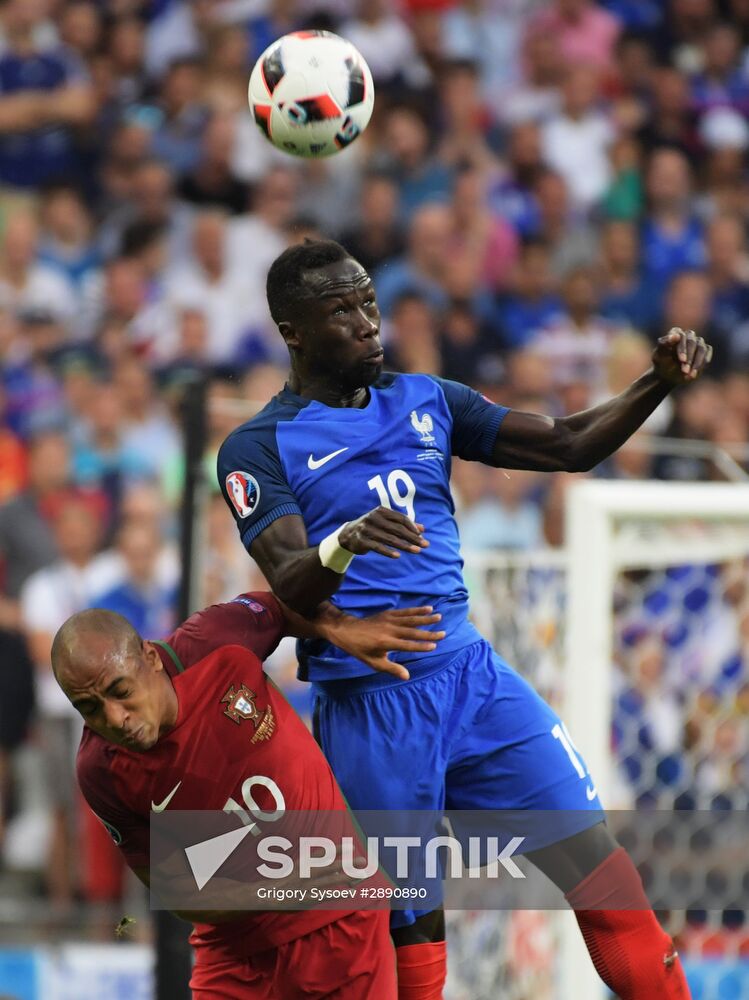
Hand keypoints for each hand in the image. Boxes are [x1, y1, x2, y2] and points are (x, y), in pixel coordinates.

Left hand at [323, 606, 445, 679]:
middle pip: (413, 631)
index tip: (434, 646)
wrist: (347, 630)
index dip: (421, 646)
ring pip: (411, 619)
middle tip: (443, 634)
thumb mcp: (374, 662)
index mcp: (386, 643)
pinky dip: (416, 610)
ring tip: (439, 617)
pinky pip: (405, 611)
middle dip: (428, 633)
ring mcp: (390, 620)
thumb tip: (407, 676)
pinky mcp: (388, 613)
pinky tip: (427, 608)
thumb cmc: (360, 649)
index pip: (407, 645)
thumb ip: (391, 668)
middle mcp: (390, 630)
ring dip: (426, 618)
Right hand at [339, 507, 427, 558]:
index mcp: (381, 511)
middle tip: (425, 545)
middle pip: (397, 529)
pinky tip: (398, 555)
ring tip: (417, 551)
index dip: (412, 527)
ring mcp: (367, 530)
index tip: (421, 535)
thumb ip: (403, 524)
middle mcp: (373, 518)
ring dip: (404, 545)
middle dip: (412, 537)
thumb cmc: (373, 527)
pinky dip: (388, 551)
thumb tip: (422, 529)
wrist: (348, 535)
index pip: (400, 518)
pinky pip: (378, 547)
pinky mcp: (362, 541)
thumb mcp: (386, 523)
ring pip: (389, 539)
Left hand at [652, 328, 712, 384]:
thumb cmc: (662, 362)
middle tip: (684, 370)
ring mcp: (698, 342)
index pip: (681, 336)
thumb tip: (677, 336)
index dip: (682, 348)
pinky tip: (693, 374)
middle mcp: (688, 335)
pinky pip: (707, 356)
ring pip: (702, 349)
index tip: (682, 360)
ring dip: (696, 363)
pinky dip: (701, 366)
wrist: (667, 374)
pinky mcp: (705, 351)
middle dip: (689, 358)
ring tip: (688, 375)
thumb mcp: (660, 355)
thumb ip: (665, 344)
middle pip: (692, 342)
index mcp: (676, 332)